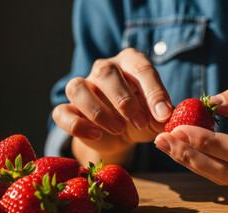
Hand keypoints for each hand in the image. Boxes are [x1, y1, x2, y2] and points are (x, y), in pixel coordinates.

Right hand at [52, 48, 172, 164]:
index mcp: (130, 62)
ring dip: (98, 111)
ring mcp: (83, 87)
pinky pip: (61, 112)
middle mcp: (104, 69)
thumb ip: (162, 115)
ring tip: (119, 129)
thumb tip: (166, 117)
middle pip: (105, 71)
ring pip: (77, 87)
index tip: (163, 114)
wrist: (121, 135)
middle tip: (139, 122)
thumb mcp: (157, 117)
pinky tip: (96, 135)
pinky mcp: (69, 109)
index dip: (153, 91)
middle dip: (124, 100)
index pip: (140, 68)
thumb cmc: (142, 117)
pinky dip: (77, 125)